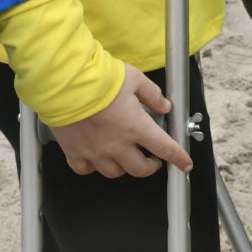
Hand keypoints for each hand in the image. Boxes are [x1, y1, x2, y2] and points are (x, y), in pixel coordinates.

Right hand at [51, 65, 191, 178]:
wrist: (67, 83)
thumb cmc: (99, 80)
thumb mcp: (134, 79)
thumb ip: (152, 94)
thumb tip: (164, 105)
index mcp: (136, 127)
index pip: (164, 148)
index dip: (178, 158)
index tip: (185, 164)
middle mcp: (117, 145)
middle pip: (140, 169)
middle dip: (150, 166)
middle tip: (152, 160)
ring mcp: (95, 151)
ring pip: (114, 172)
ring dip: (123, 167)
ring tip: (124, 156)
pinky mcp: (74, 151)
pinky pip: (85, 170)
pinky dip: (92, 167)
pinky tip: (95, 158)